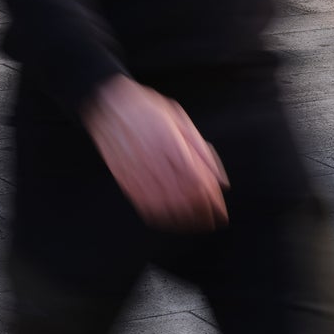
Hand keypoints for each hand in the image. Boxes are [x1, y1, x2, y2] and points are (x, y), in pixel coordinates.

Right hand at [81, 75, 228, 230]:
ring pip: (167, 208)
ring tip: (198, 224)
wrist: (111, 108)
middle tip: (214, 221)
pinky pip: (147, 208)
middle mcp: (158, 164)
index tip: (221, 212)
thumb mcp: (182, 121)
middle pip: (186, 200)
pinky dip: (163, 218)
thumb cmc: (147, 110)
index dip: (213, 203)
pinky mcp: (128, 183)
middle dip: (203, 215)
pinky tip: (173, 219)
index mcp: (174, 147)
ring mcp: (141, 175)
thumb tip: (219, 177)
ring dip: (185, 220)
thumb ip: (201, 150)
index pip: (199, 185)